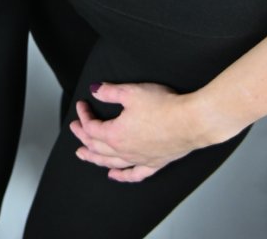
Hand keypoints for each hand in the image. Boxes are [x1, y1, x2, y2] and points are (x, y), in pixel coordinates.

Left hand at [69, 82, 243, 182]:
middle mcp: (124, 150)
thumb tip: (95, 90)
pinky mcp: (154, 162)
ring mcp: (139, 158)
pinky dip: (122, 175)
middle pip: (96, 147)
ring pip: (110, 163)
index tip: (83, 104)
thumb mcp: (131, 92)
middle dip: (83, 137)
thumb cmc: (164, 106)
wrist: (191, 121)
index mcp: (115, 134)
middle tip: (75, 130)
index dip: (84, 115)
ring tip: (84, 155)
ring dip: (95, 158)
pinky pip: (134, 174)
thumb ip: (110, 92)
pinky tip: (115, 175)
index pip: (91, 127)